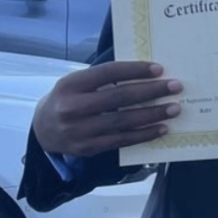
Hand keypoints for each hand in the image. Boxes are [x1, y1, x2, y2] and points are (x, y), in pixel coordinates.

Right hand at [33, 61, 181, 156]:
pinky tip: (161, 128)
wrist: (42, 130)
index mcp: (70, 85)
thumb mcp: (76, 84)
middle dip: (151, 91)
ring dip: (153, 114)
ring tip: (174, 108)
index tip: (159, 69)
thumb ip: (103, 79)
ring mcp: (80, 130)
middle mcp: (72, 107)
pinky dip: (144, 134)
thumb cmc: (68, 100)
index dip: (135, 70)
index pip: (108, 73)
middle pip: (119, 97)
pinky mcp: (88, 148)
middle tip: (175, 87)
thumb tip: (145, 74)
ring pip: (123, 121)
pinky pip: (121, 140)